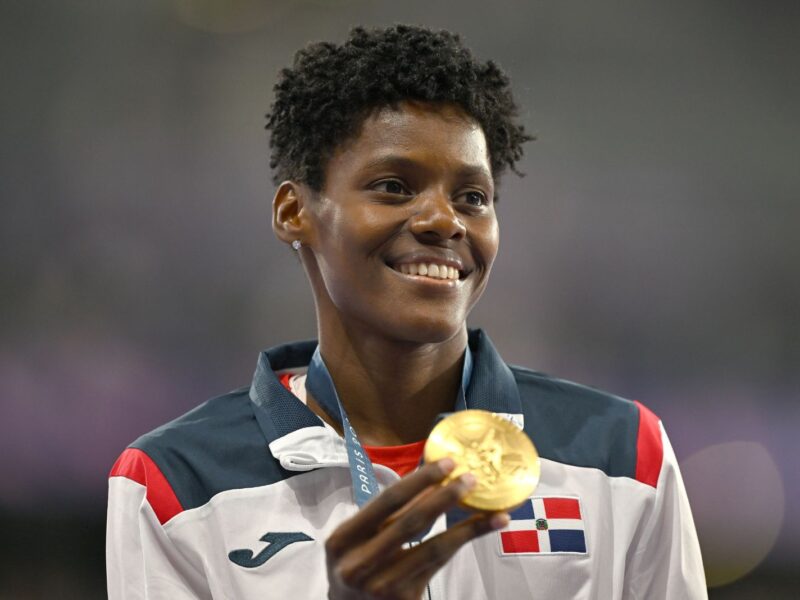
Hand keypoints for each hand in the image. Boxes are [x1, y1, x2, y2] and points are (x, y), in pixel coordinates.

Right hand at [325, 458, 509, 599]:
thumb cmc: (354, 563)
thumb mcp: (358, 536)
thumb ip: (388, 513)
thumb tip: (433, 480)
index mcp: (344, 539)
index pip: (388, 501)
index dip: (420, 480)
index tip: (446, 463)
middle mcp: (360, 564)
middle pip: (412, 523)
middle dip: (445, 497)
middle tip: (471, 478)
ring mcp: (383, 586)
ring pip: (433, 548)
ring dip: (467, 526)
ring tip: (493, 509)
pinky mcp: (405, 599)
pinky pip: (438, 564)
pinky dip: (462, 544)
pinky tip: (483, 529)